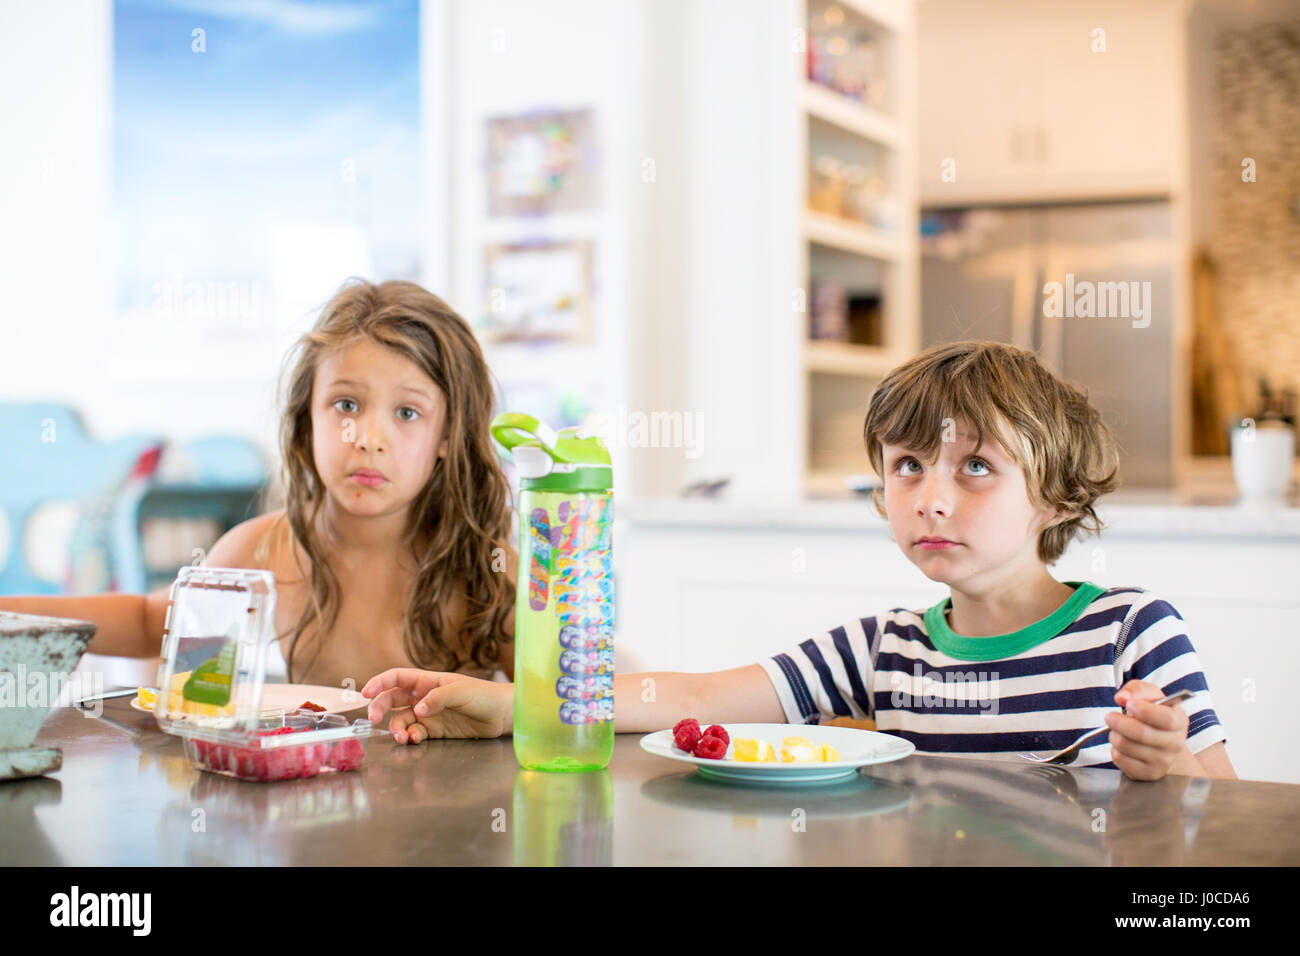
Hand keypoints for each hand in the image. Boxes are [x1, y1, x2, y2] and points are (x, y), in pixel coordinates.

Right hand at [362, 668, 511, 743]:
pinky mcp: (435, 730)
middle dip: (379, 707)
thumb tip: (418, 709)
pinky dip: (411, 737)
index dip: (379, 683)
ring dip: (396, 728)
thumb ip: (438, 698)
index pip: (397, 677)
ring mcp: (428, 714)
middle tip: (373, 719)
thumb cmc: (483, 695)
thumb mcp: (461, 691)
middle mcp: (423, 696)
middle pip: (392, 699)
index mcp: (428, 680)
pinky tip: (416, 740)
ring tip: (402, 737)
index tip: (365, 692)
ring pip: (402, 720)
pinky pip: (415, 733)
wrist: (501, 715)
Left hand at [1105, 680, 1191, 780]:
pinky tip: (1122, 745)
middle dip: (1119, 722)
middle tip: (1110, 716)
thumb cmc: (1153, 716)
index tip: (1129, 705)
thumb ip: (1136, 690)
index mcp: (1179, 721)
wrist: (1162, 746)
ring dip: (1114, 734)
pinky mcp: (1148, 774)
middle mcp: (1175, 744)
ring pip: (1126, 746)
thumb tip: (1123, 697)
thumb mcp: (1149, 696)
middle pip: (1141, 733)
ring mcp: (1163, 761)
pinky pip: (1120, 759)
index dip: (1144, 710)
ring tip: (1117, 730)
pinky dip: (1114, 749)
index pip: (1165, 718)